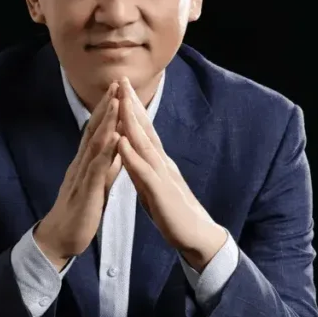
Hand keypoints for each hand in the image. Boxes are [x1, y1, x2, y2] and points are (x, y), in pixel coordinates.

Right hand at [35, 81, 122, 269]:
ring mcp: (82, 177)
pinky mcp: (87, 192)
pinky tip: (114, 140)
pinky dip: (106, 153)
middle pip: (94, 130)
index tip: (117, 90)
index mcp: (85, 163)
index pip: (96, 131)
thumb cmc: (79, 212)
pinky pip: (96, 170)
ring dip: (106, 123)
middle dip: (106, 107)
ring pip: (95, 145)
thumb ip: (106, 166)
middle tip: (116, 84)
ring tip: (116, 103)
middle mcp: (81, 164)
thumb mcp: (96, 185)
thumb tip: (117, 148)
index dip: (106, 110)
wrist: (59, 239)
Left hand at [115, 78, 226, 270]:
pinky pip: (144, 171)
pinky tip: (121, 142)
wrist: (196, 236)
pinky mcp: (161, 192)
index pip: (143, 130)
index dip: (132, 108)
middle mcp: (162, 162)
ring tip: (120, 101)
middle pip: (145, 128)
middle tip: (121, 80)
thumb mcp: (152, 186)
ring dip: (131, 121)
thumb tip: (127, 153)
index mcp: (158, 161)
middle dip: (132, 104)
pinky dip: (131, 155)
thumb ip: (141, 168)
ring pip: (144, 143)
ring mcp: (162, 175)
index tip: (121, 88)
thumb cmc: (173, 212)